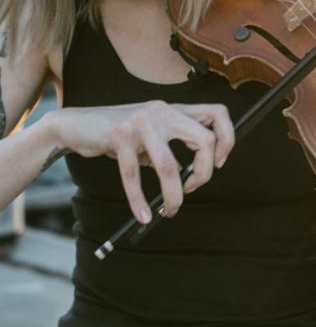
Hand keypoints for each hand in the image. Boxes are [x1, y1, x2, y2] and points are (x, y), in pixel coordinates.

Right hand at [52, 101, 234, 222]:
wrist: (76, 124)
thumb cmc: (120, 135)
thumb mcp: (153, 134)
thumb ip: (174, 146)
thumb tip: (193, 174)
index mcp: (175, 110)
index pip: (218, 113)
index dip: (227, 138)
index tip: (218, 162)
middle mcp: (163, 112)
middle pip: (205, 140)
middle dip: (205, 172)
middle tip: (192, 188)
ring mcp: (142, 123)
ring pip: (170, 166)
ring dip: (174, 195)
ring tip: (171, 209)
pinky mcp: (120, 136)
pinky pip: (134, 175)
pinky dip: (139, 200)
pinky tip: (144, 215)